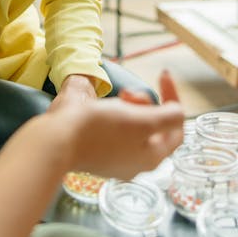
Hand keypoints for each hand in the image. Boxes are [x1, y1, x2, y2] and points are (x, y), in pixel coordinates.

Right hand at [45, 75, 183, 180]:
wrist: (57, 140)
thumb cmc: (101, 129)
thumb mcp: (142, 121)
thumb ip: (168, 117)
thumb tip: (179, 113)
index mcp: (151, 157)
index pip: (176, 127)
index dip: (174, 99)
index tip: (162, 74)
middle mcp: (135, 162)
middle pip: (154, 127)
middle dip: (147, 103)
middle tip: (128, 93)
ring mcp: (114, 159)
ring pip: (134, 126)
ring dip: (130, 107)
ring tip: (115, 97)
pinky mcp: (96, 152)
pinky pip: (115, 130)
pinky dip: (114, 114)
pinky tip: (101, 107)